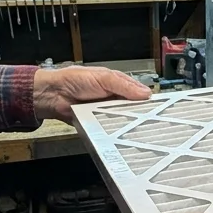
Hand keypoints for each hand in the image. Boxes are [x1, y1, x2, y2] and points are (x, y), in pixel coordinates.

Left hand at [33, 66, 150, 122]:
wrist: (54, 95)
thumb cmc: (74, 80)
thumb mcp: (103, 78)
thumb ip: (124, 85)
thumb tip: (145, 93)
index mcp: (117, 83)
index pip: (137, 92)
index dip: (147, 99)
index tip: (158, 108)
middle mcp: (113, 98)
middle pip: (132, 109)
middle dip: (139, 114)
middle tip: (151, 121)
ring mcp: (105, 111)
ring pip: (122, 120)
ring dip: (127, 123)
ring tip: (138, 129)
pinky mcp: (98, 123)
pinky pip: (110, 128)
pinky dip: (114, 130)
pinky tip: (120, 134)